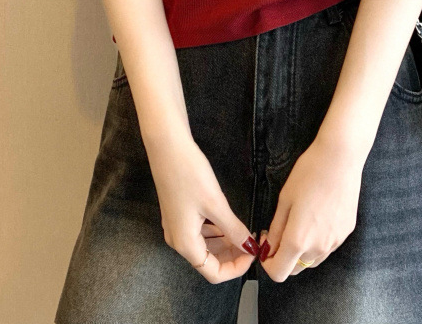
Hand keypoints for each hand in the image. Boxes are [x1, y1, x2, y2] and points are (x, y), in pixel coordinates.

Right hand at [145, 136, 259, 282]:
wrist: (167, 147)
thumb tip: (250, 247)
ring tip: (245, 232)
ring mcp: (176, 226)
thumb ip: (234, 229)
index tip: (254, 252)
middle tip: (253, 241)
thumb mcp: (216, 204)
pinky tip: (229, 221)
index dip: (236, 268)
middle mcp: (178, 240)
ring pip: (205, 246)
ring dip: (225, 243)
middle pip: (209, 261)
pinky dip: (216, 231)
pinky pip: (200, 232)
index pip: (213, 273)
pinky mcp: (178, 213)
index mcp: (185, 243)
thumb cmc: (189, 174)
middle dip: (232, 255)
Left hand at [257, 138, 363, 281]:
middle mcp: (318, 247)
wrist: (340, 159)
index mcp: (298, 240)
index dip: (267, 263)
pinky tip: (316, 218)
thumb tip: (269, 248)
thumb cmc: (309, 174)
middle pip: (296, 269)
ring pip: (312, 260)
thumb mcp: (284, 200)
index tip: (266, 245)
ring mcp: (335, 242)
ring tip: (299, 223)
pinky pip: (327, 247)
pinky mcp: (346, 233)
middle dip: (283, 258)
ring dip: (301, 252)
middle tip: (279, 232)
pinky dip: (317, 242)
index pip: (279, 273)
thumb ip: (276, 229)